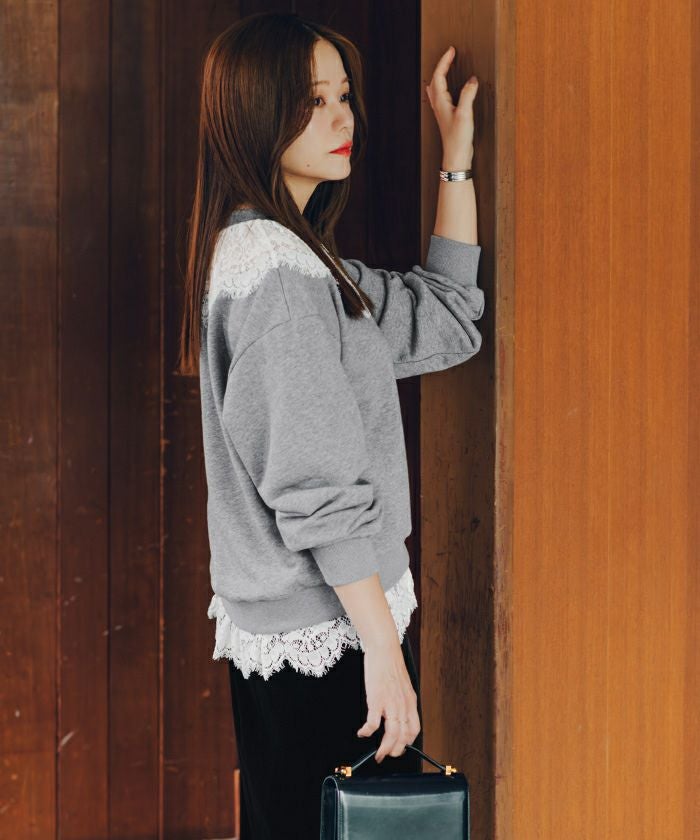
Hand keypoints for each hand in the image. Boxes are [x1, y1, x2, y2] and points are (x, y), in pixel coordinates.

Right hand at [357, 640, 420, 762]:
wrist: (384, 649)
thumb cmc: (390, 665)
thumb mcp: (402, 685)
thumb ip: (402, 700)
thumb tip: (397, 713)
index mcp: (410, 702)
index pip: (414, 730)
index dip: (407, 743)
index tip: (398, 748)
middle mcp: (403, 705)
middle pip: (403, 736)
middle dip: (395, 751)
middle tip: (385, 755)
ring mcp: (390, 703)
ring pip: (391, 735)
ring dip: (384, 749)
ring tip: (377, 754)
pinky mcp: (377, 699)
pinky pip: (373, 723)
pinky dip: (367, 732)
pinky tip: (362, 732)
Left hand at [425, 45, 477, 166]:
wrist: (456, 156)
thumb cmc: (458, 139)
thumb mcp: (465, 114)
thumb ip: (468, 95)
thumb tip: (472, 80)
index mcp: (440, 102)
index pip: (439, 76)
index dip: (445, 61)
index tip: (451, 50)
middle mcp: (438, 106)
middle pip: (435, 80)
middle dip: (441, 66)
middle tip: (450, 55)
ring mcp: (441, 112)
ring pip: (436, 89)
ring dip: (439, 76)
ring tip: (445, 67)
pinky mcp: (447, 117)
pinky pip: (440, 97)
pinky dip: (442, 88)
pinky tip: (445, 90)